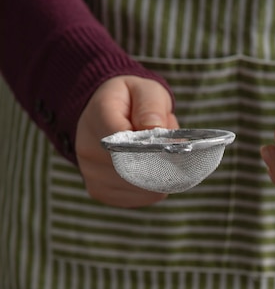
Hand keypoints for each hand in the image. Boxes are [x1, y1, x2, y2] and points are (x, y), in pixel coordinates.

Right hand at [75, 76, 178, 207]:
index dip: (155, 147)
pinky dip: (153, 186)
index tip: (173, 144)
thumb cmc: (130, 102)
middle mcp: (88, 150)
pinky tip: (148, 169)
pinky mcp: (101, 193)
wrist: (104, 115)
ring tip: (157, 155)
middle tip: (173, 148)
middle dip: (163, 162)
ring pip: (143, 188)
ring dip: (160, 175)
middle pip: (136, 170)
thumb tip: (155, 129)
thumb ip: (151, 106)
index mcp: (97, 117)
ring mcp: (92, 175)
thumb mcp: (145, 90)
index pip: (128, 142)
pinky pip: (141, 197)